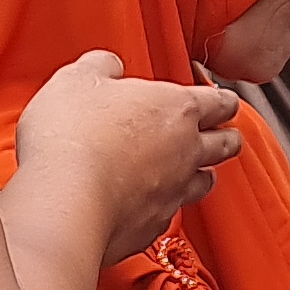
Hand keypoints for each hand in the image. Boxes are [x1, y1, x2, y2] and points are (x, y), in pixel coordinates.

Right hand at [15, 49, 243, 261]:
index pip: (220, 101)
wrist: (63, 200)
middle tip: (221, 135)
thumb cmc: (73, 137)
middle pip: (226, 144)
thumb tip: (108, 64)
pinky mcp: (153, 225)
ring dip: (202, 174)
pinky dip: (164, 208)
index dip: (223, 100)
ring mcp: (174, 191)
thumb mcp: (77, 80)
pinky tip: (149, 204)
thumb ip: (100, 67)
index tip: (222, 101)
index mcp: (177, 109)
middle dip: (225, 137)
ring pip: (205, 182)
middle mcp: (186, 151)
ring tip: (194, 171)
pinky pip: (171, 215)